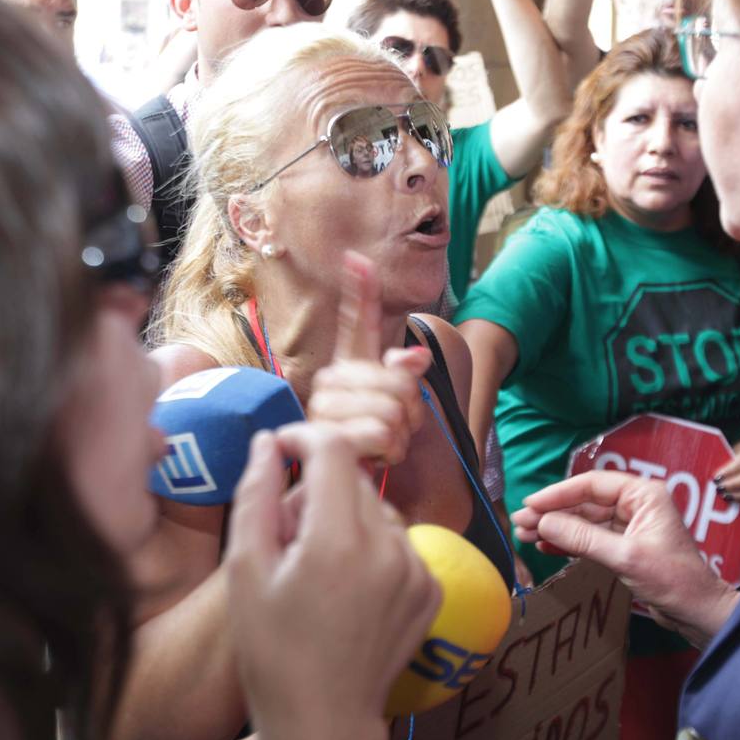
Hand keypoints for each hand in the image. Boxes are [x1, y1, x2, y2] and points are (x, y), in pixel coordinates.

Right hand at [226, 423, 441, 739]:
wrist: (321, 717)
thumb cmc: (272, 650)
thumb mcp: (246, 570)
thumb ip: (257, 495)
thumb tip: (268, 443)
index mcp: (338, 541)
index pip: (333, 449)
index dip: (303, 436)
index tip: (281, 449)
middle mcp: (388, 548)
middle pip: (354, 479)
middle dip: (319, 488)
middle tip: (288, 530)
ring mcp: (416, 569)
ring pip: (378, 509)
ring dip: (347, 518)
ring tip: (317, 566)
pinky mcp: (431, 588)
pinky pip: (399, 541)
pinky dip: (374, 547)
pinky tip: (348, 585)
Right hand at [308, 251, 430, 466]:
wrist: (348, 481)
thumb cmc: (375, 437)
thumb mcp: (400, 402)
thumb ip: (404, 373)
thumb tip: (416, 355)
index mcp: (348, 363)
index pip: (356, 321)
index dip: (360, 291)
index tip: (358, 258)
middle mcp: (330, 380)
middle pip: (397, 380)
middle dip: (410, 409)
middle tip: (396, 424)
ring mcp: (324, 409)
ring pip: (393, 410)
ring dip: (402, 433)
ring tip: (385, 441)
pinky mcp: (327, 439)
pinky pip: (383, 435)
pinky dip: (392, 451)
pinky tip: (376, 456)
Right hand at [511, 472, 738, 646]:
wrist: (697, 613)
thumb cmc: (672, 580)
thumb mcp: (625, 557)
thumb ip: (583, 538)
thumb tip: (543, 523)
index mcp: (643, 494)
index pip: (591, 485)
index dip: (557, 494)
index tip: (530, 504)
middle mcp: (636, 503)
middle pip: (584, 502)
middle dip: (552, 513)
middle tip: (520, 523)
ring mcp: (630, 525)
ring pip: (584, 521)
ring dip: (556, 528)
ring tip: (525, 535)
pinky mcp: (624, 545)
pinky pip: (590, 538)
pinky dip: (568, 542)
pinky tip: (546, 546)